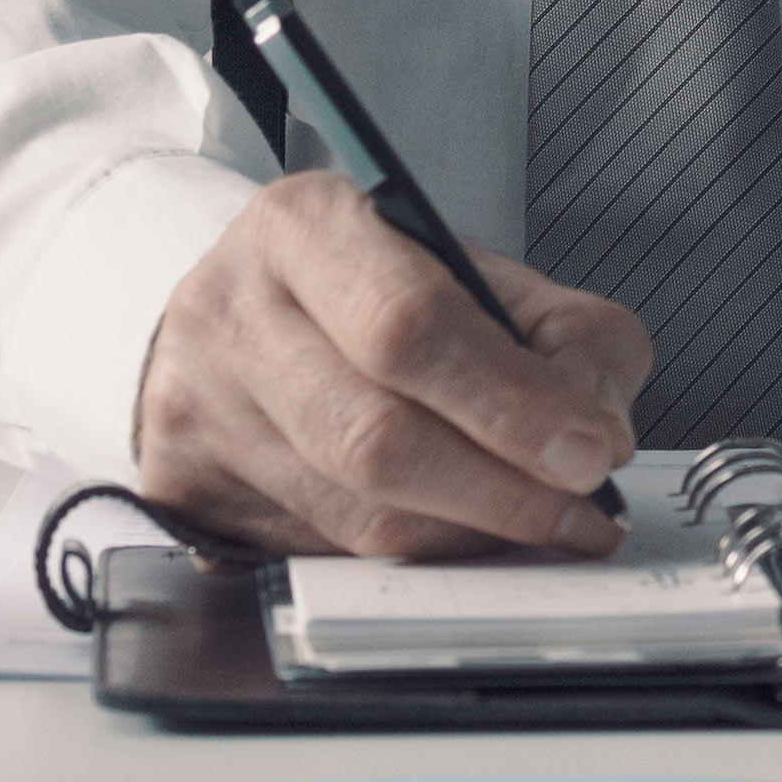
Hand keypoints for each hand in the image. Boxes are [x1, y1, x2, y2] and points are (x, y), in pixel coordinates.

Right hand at [129, 170, 652, 560]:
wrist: (238, 316)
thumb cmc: (367, 291)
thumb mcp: (475, 271)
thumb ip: (566, 335)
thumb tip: (597, 432)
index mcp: (305, 225)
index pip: (408, 324)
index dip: (510, 402)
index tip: (589, 450)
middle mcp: (231, 310)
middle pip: (374, 436)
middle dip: (501, 489)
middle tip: (579, 507)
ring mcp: (196, 405)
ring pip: (355, 513)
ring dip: (470, 533)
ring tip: (537, 520)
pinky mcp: (184, 485)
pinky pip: (323, 554)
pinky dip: (413, 556)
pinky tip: (456, 532)